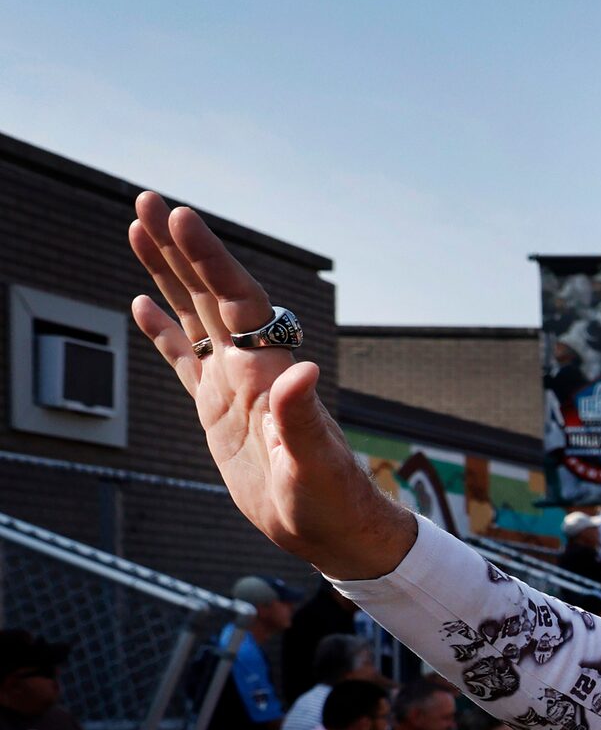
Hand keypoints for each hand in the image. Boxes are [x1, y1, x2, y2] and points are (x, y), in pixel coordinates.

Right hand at [127, 194, 415, 579]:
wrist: (330, 530)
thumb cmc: (332, 500)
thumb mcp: (315, 463)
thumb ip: (302, 418)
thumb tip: (305, 372)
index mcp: (269, 371)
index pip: (236, 300)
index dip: (208, 258)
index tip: (180, 217)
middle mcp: (250, 368)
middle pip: (209, 293)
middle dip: (179, 248)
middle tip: (147, 199)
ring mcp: (232, 386)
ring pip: (193, 315)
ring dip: (167, 274)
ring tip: (139, 229)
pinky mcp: (217, 410)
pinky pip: (185, 359)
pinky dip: (163, 330)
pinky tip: (142, 302)